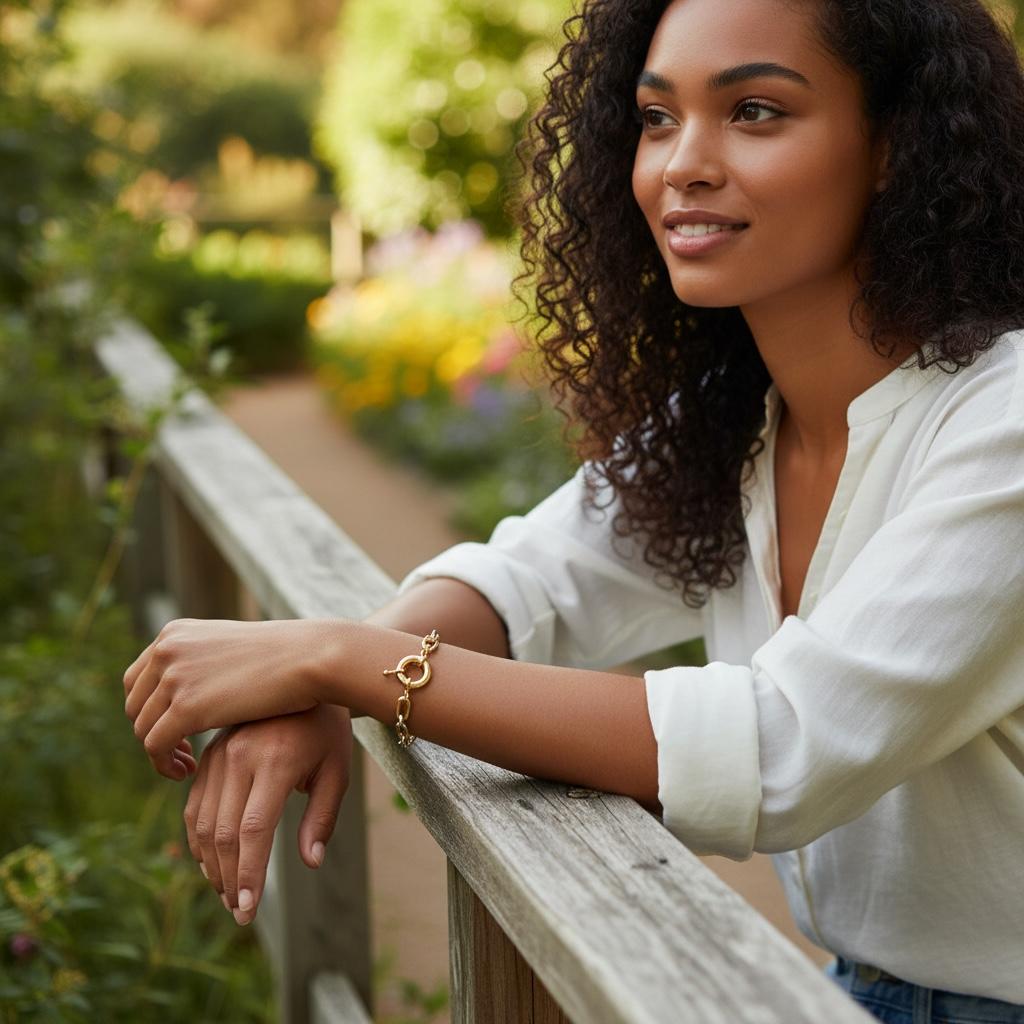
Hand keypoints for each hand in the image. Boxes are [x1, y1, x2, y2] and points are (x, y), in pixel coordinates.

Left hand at [124, 618, 333, 776]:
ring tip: (188, 765)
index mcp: (175, 633)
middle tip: (183, 752)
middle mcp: (167, 649)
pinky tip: (189, 771)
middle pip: (136, 704)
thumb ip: (204, 661)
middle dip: (154, 731)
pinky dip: (164, 765)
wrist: (310, 657)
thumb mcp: (231, 647)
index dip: (151, 709)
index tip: (177, 730)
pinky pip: (155, 746)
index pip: (138, 678)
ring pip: (143, 728)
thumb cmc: (286, 656)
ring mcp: (174, 676)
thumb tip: (191, 685)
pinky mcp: (186, 707)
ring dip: (161, 752)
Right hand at [184, 703, 351, 925]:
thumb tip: (311, 862)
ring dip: (211, 863)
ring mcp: (220, 752)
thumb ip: (322, 817)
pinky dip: (199, 837)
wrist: (305, 673)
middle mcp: (240, 755)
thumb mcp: (336, 769)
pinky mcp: (210, 753)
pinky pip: (195, 802)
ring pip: (203, 821)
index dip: (248, 874)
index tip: (248, 910)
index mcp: (274, 760)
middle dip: (229, 878)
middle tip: (239, 911)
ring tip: (228, 892)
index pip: (253, 831)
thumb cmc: (327, 728)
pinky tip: (213, 861)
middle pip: (223, 832)